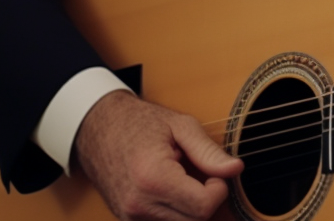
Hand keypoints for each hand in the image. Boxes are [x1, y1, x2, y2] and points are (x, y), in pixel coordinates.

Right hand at [74, 90, 243, 220]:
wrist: (97, 128)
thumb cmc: (139, 122)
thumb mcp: (180, 126)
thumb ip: (208, 151)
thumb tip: (236, 169)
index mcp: (153, 179)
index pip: (203, 207)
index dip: (218, 190)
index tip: (214, 173)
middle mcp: (138, 205)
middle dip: (206, 200)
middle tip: (200, 174)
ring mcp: (130, 216)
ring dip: (191, 207)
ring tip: (183, 178)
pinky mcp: (128, 220)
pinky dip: (175, 212)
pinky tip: (172, 190)